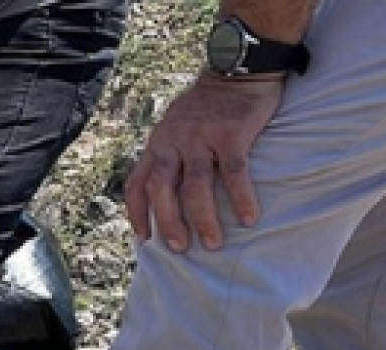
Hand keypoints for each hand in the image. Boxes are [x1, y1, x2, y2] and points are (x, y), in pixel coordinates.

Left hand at [126, 75, 284, 251]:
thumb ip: (168, 153)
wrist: (237, 66)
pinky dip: (240, 198)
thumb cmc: (207, 104)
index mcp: (157, 144)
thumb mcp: (174, 125)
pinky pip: (234, 173)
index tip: (144, 239)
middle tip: (180, 248)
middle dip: (168, 223)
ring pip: (195, 187)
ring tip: (214, 243)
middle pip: (162, 190)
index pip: (136, 184)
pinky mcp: (232, 134)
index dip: (137, 214)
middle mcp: (173, 143)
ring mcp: (201, 138)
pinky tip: (249, 218)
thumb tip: (165, 190)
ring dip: (203, 219)